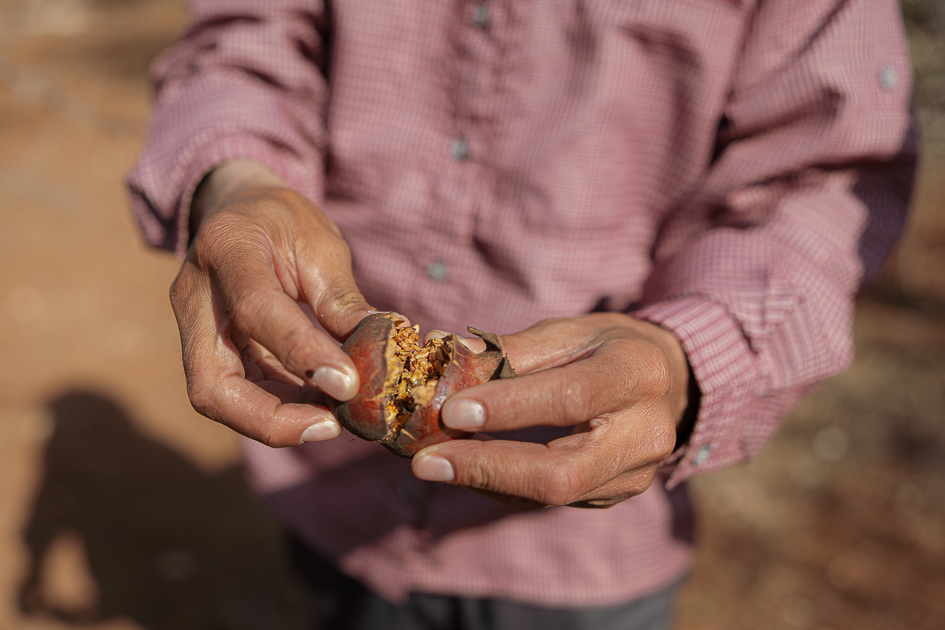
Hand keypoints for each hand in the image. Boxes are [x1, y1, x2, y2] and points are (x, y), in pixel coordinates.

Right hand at [170, 160, 372, 445]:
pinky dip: (277, 408)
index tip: (348, 384)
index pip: (257, 311)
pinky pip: (235, 392)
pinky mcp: (205, 350)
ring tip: (334, 419)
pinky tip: (318, 407)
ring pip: (217, 399)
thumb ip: (341, 298)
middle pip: (212, 384)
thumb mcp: (321, 243)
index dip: (301, 353)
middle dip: (270, 420)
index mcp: (228, 249)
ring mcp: (193, 329)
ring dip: (277, 421)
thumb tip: (377, 352)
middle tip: (330, 427)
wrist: (237, 210)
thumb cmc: (283, 221)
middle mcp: (195, 296)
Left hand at [411, 313, 689, 508]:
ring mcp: (634, 475)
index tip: (453, 410)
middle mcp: (646, 433)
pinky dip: (501, 485)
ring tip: (431, 461)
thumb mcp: (569, 331)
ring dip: (484, 479)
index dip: (510, 408)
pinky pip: (550, 500)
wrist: (670, 382)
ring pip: (550, 495)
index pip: (571, 397)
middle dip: (486, 468)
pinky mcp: (615, 497)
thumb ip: (512, 350)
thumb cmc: (609, 347)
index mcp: (638, 373)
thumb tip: (447, 355)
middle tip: (425, 461)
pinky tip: (465, 468)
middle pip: (562, 472)